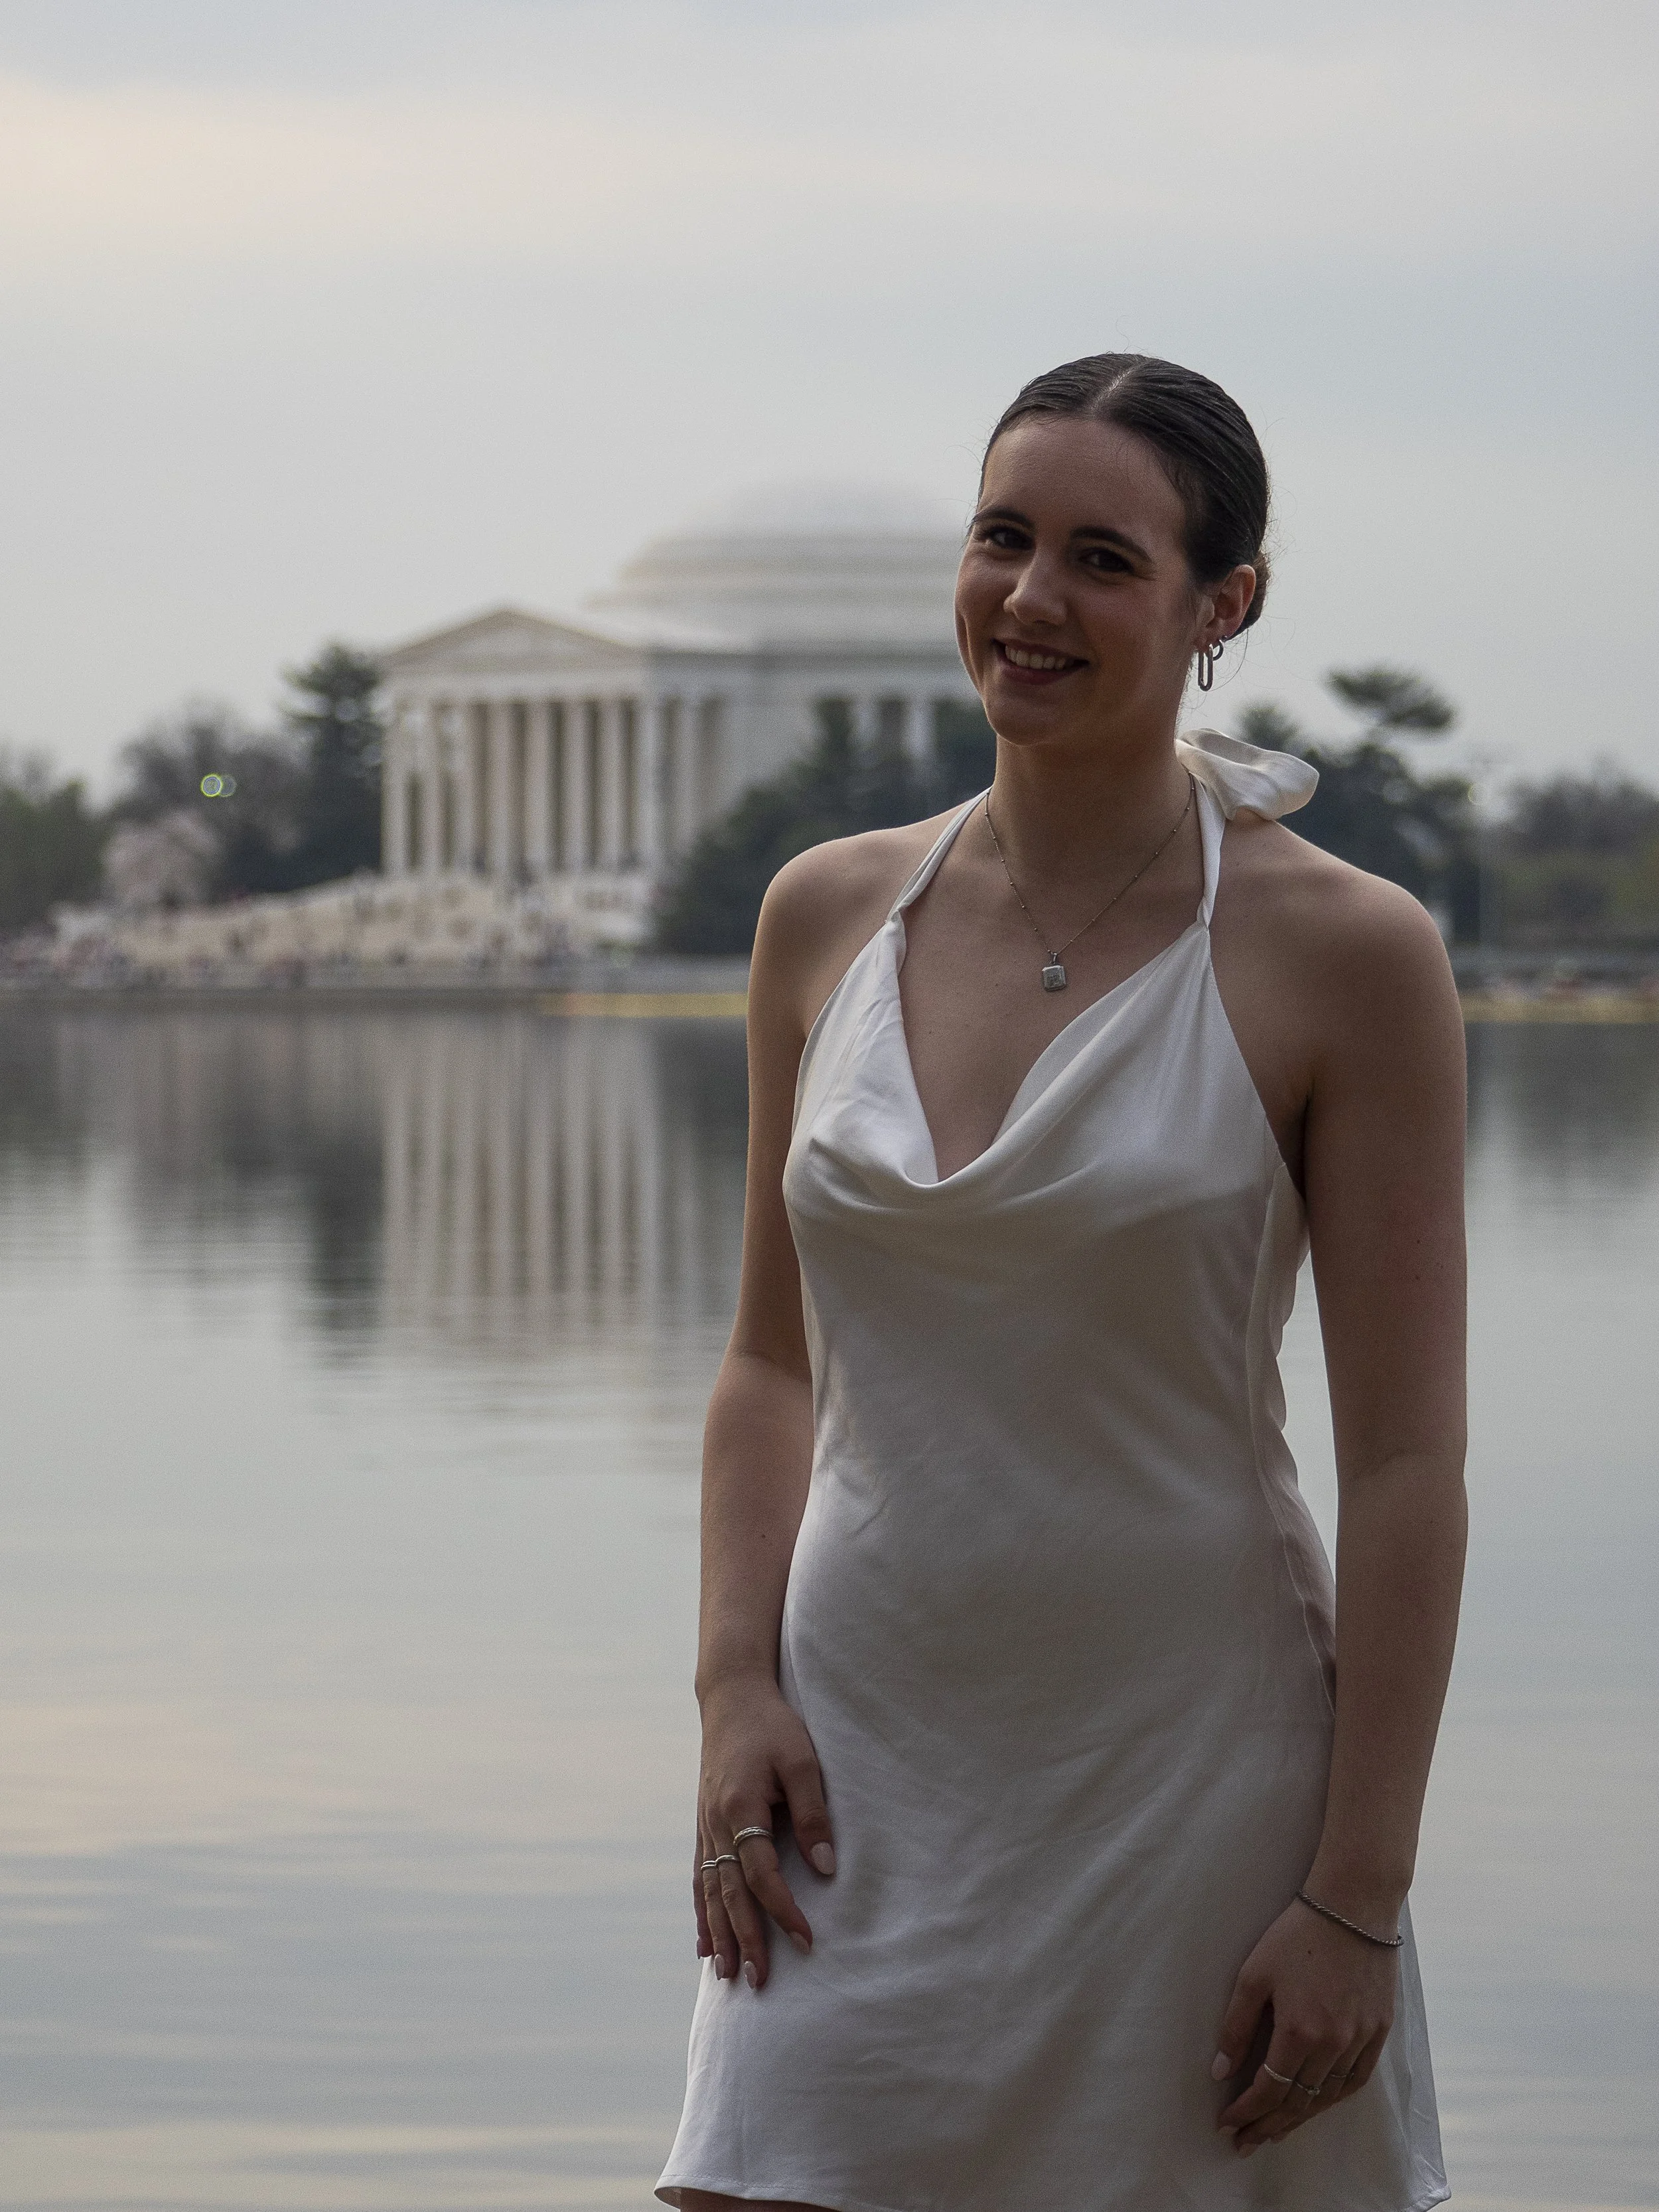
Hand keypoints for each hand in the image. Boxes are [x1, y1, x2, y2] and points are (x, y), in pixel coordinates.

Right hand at [693, 1674, 835, 1990]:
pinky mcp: (702, 1823)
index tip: (806, 1940)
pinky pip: (698, 1877)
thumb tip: (826, 1869)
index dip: (782, 1910)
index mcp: (739, 1807)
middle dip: (744, 1938)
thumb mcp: (802, 1761)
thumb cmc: (773, 1726)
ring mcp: (704, 1824)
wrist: (731, 1695)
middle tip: (758, 1981)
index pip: (761, 1874)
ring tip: (725, 1975)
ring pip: (708, 1890)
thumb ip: (812, 1814)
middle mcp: (715, 1822)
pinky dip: (701, 1912)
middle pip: (728, 1893)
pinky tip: (703, 1942)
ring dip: (718, 1934)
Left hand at [1213, 1898, 1397, 2153]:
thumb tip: (1220, 2071)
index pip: (1269, 2089)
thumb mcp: (1254, 1974)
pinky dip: (1333, 2099)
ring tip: (1274, 2131)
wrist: (1354, 1907)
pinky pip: (1356, 2081)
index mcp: (1300, 2031)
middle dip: (1267, 2125)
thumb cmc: (1297, 1934)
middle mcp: (1334, 2045)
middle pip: (1298, 2101)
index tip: (1226, 2124)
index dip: (1246, 2111)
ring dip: (1299, 2118)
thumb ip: (1237, 2026)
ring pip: (1327, 2097)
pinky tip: (1317, 2106)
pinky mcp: (1379, 2032)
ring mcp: (1361, 2041)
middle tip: (1244, 2143)